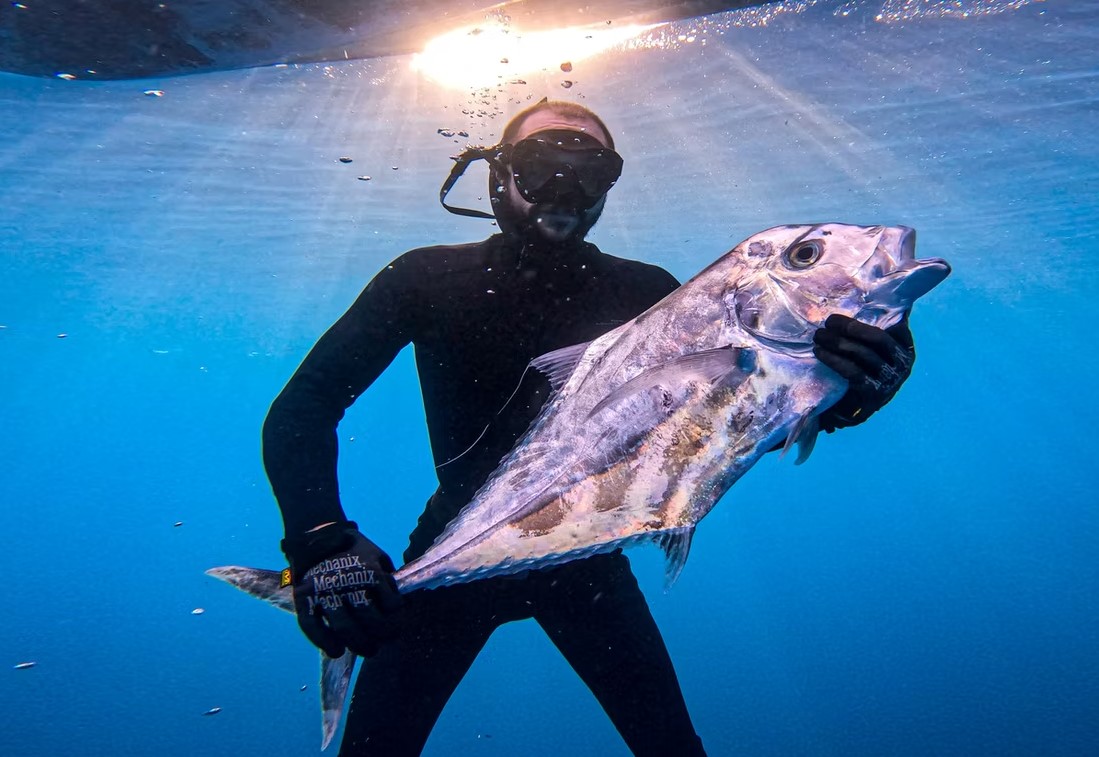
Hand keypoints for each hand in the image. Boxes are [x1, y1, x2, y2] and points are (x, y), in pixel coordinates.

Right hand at [280, 521, 401, 657]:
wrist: (318, 536)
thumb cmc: (354, 551)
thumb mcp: (378, 557)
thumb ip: (389, 579)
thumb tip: (405, 604)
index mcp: (371, 572)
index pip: (392, 605)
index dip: (398, 617)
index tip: (399, 623)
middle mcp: (348, 583)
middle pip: (369, 620)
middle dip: (382, 635)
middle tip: (385, 641)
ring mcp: (325, 592)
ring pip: (344, 627)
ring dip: (359, 644)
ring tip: (369, 650)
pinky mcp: (305, 599)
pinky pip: (312, 626)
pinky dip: (324, 642)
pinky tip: (336, 650)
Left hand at [812, 313, 915, 430]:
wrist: (850, 410)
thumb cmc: (862, 371)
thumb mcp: (871, 349)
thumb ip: (875, 325)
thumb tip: (874, 288)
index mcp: (906, 349)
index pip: (898, 326)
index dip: (882, 312)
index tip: (857, 302)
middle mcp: (903, 365)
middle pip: (879, 339)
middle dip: (852, 327)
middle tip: (829, 320)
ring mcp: (890, 382)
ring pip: (863, 354)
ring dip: (838, 342)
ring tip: (818, 335)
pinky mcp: (873, 395)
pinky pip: (853, 372)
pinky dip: (834, 360)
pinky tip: (819, 352)